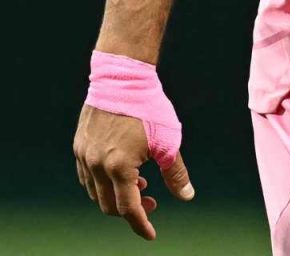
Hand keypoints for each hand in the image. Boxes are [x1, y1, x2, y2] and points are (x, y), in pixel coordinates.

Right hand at [74, 104, 194, 239]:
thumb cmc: (149, 108)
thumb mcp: (169, 142)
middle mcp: (95, 165)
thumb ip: (176, 173)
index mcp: (118, 167)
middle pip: (109, 205)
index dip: (141, 224)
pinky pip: (86, 176)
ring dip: (116, 196)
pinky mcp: (79, 146)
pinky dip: (103, 182)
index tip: (151, 234)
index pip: (128, 209)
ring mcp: (83, 156)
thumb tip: (186, 196)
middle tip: (152, 201)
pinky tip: (122, 172)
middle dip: (131, 210)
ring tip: (140, 182)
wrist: (122, 78)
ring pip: (95, 192)